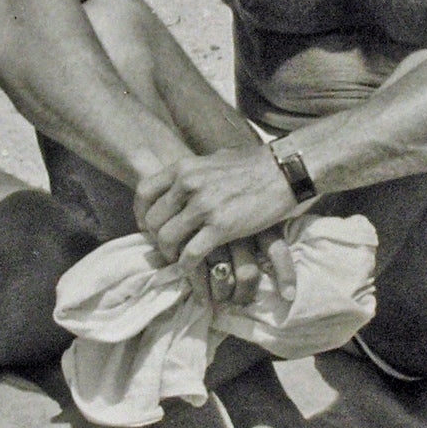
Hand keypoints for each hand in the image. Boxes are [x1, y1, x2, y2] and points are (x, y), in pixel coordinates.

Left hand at [135, 147, 302, 303]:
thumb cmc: (255, 164)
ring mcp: (204, 206)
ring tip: (179, 259)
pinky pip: (191, 254)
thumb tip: (187, 177)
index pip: (144, 192)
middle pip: (153, 220)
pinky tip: (193, 268)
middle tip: (167, 248)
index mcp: (184, 168)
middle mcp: (188, 185)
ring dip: (170, 255)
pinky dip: (187, 266)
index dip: (142, 213)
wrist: (285, 170)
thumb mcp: (216, 159)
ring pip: (167, 239)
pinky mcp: (221, 227)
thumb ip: (197, 170)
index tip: (148, 227)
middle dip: (156, 239)